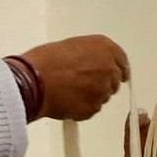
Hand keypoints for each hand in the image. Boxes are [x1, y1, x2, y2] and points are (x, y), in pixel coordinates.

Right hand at [15, 35, 130, 120]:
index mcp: (104, 48)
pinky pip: (91, 110)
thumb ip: (88, 55)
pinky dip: (81, 108)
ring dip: (91, 96)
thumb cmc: (45, 60)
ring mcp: (103, 90)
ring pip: (102, 97)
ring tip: (69, 92)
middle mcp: (109, 68)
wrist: (33, 80)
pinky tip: (66, 101)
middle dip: (101, 84)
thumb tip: (89, 64)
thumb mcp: (71, 46)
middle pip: (114, 81)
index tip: (113, 74)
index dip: (117, 69)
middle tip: (82, 85)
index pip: (122, 61)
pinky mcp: (93, 108)